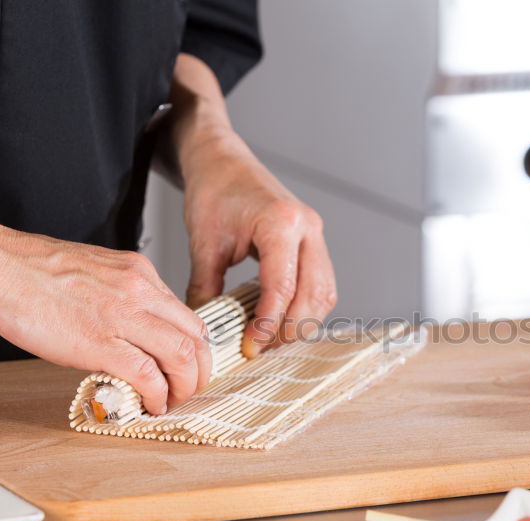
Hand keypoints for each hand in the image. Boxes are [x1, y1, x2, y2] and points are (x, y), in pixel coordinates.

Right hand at [0, 229, 211, 414]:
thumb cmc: (30, 270)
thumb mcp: (94, 271)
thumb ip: (119, 296)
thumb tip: (127, 328)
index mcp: (139, 273)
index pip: (186, 315)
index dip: (194, 348)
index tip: (188, 367)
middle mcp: (140, 290)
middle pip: (196, 337)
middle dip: (201, 371)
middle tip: (190, 390)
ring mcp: (124, 316)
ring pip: (183, 356)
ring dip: (185, 387)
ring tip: (174, 402)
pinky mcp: (102, 342)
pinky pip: (148, 374)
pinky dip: (157, 395)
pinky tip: (151, 405)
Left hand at [180, 133, 336, 357]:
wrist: (223, 162)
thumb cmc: (215, 192)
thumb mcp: (204, 242)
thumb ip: (206, 288)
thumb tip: (206, 330)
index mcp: (281, 223)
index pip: (283, 287)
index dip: (269, 323)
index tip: (250, 345)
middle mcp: (307, 229)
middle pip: (314, 294)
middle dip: (291, 328)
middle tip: (261, 348)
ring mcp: (316, 236)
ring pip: (325, 293)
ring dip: (303, 321)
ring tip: (271, 339)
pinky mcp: (314, 243)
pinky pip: (321, 284)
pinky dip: (307, 307)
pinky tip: (282, 319)